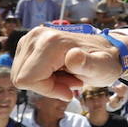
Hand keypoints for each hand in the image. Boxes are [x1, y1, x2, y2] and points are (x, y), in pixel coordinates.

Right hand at [11, 25, 127, 98]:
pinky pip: (24, 70)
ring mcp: (30, 38)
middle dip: (46, 86)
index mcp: (50, 42)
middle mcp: (36, 36)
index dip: (47, 90)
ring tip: (69, 75)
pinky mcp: (28, 44)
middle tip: (72, 81)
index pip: (26, 79)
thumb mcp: (102, 68)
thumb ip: (88, 64)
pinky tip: (61, 71)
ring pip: (21, 75)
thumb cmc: (105, 63)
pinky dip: (42, 76)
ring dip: (45, 82)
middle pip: (21, 78)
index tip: (70, 89)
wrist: (106, 51)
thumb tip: (73, 56)